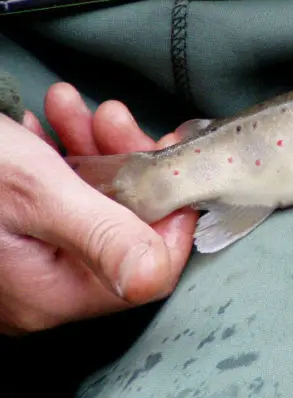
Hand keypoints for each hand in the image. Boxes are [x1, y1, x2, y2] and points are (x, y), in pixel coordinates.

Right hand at [0, 83, 196, 334]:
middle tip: (114, 119)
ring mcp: (26, 260)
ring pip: (90, 203)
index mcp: (53, 291)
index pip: (150, 269)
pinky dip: (60, 153)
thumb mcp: (35, 191)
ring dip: (92, 147)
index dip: (172, 215)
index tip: (172, 165)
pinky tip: (48, 120)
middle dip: (126, 163)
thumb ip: (100, 234)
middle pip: (123, 228)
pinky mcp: (12, 233)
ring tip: (72, 106)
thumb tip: (156, 276)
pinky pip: (56, 198)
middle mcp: (43, 286)